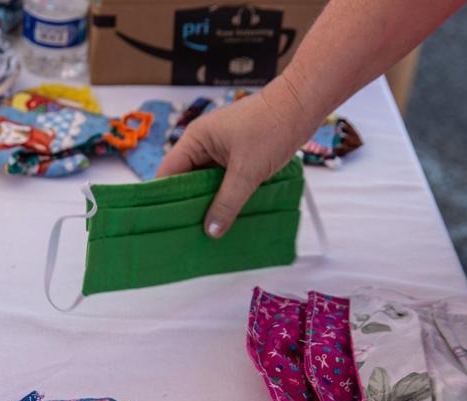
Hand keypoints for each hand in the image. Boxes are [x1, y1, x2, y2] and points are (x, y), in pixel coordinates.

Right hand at [156, 77, 320, 237]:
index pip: (168, 172)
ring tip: (208, 226)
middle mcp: (204, 142)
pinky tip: (228, 212)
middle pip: (186, 179)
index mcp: (196, 139)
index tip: (164, 221)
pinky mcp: (236, 152)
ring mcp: (221, 147)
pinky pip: (223, 178)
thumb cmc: (273, 125)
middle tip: (187, 231)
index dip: (164, 197)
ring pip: (206, 181)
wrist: (302, 104)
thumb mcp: (247, 172)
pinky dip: (225, 193)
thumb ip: (227, 203)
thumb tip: (211, 229)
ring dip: (209, 200)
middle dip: (188, 203)